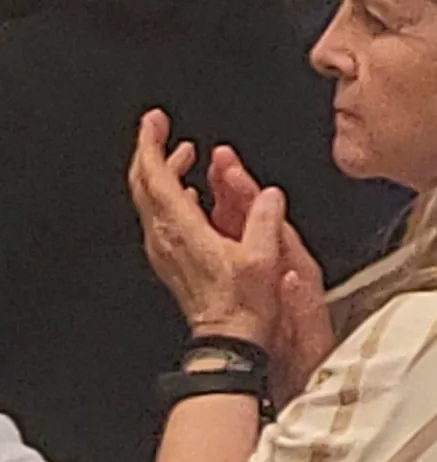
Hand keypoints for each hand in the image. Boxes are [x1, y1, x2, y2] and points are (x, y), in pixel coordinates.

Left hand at [129, 113, 326, 378]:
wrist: (228, 340)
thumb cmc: (242, 305)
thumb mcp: (263, 258)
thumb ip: (266, 220)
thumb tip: (269, 195)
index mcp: (182, 229)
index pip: (155, 176)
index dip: (151, 144)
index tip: (154, 122)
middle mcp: (165, 237)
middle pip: (142, 184)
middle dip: (149, 152)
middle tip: (159, 129)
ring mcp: (164, 250)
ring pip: (148, 200)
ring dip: (161, 173)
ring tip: (181, 156)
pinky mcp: (171, 260)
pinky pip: (159, 218)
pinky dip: (168, 196)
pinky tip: (189, 196)